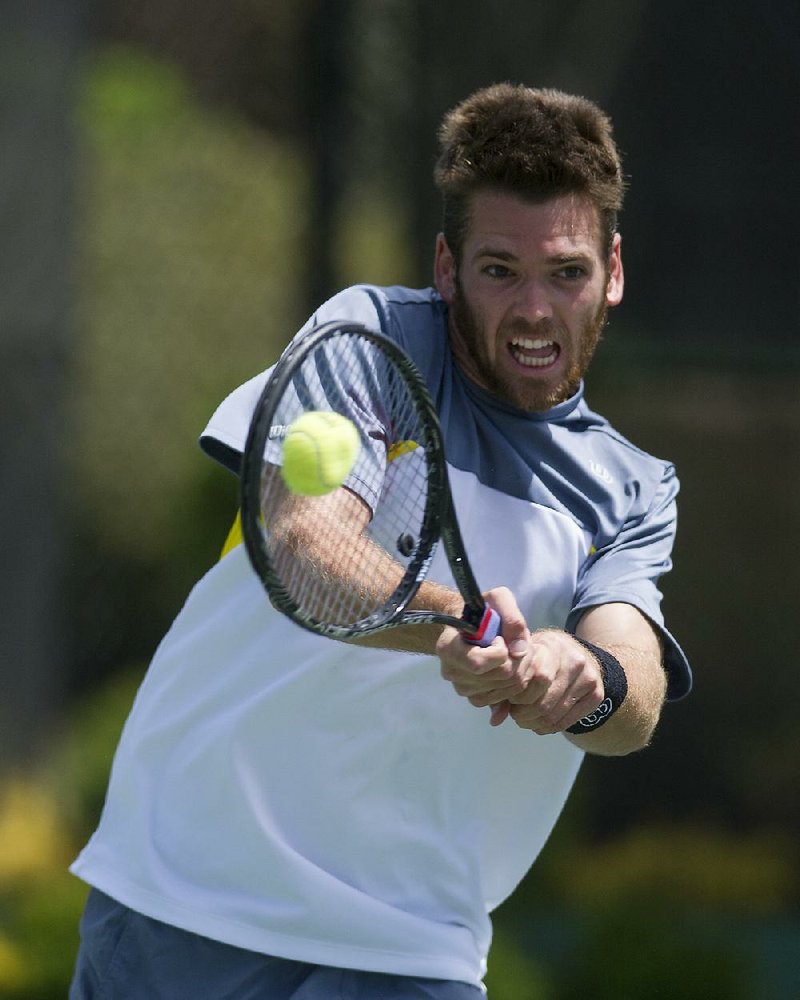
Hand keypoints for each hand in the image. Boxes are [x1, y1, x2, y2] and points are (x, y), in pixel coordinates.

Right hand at [436, 587, 534, 724]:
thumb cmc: (482, 610)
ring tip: (513, 653)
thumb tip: (520, 650)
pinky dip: (515, 683)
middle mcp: (451, 672)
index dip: (500, 651)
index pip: (478, 663)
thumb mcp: (498, 599)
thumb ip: (512, 618)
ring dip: (521, 669)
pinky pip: (506, 698)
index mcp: (448, 648)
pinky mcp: (475, 699)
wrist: (470, 625)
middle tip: (515, 644)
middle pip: (502, 676)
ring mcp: (462, 688)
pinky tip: (510, 667)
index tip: (499, 637)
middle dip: (519, 659)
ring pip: (507, 689)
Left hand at [504, 630, 604, 733]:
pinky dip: (548, 728)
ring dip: (534, 723)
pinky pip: (567, 722)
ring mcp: (588, 677)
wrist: (577, 652)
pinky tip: (539, 722)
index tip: (510, 698)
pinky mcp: (596, 694)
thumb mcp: (524, 657)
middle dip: (523, 714)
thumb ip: (507, 683)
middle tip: (515, 713)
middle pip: (543, 701)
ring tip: (525, 719)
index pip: (535, 678)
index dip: (518, 695)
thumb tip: (495, 719)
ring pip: (553, 715)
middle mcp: (574, 660)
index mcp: (552, 645)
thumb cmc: (542, 655)